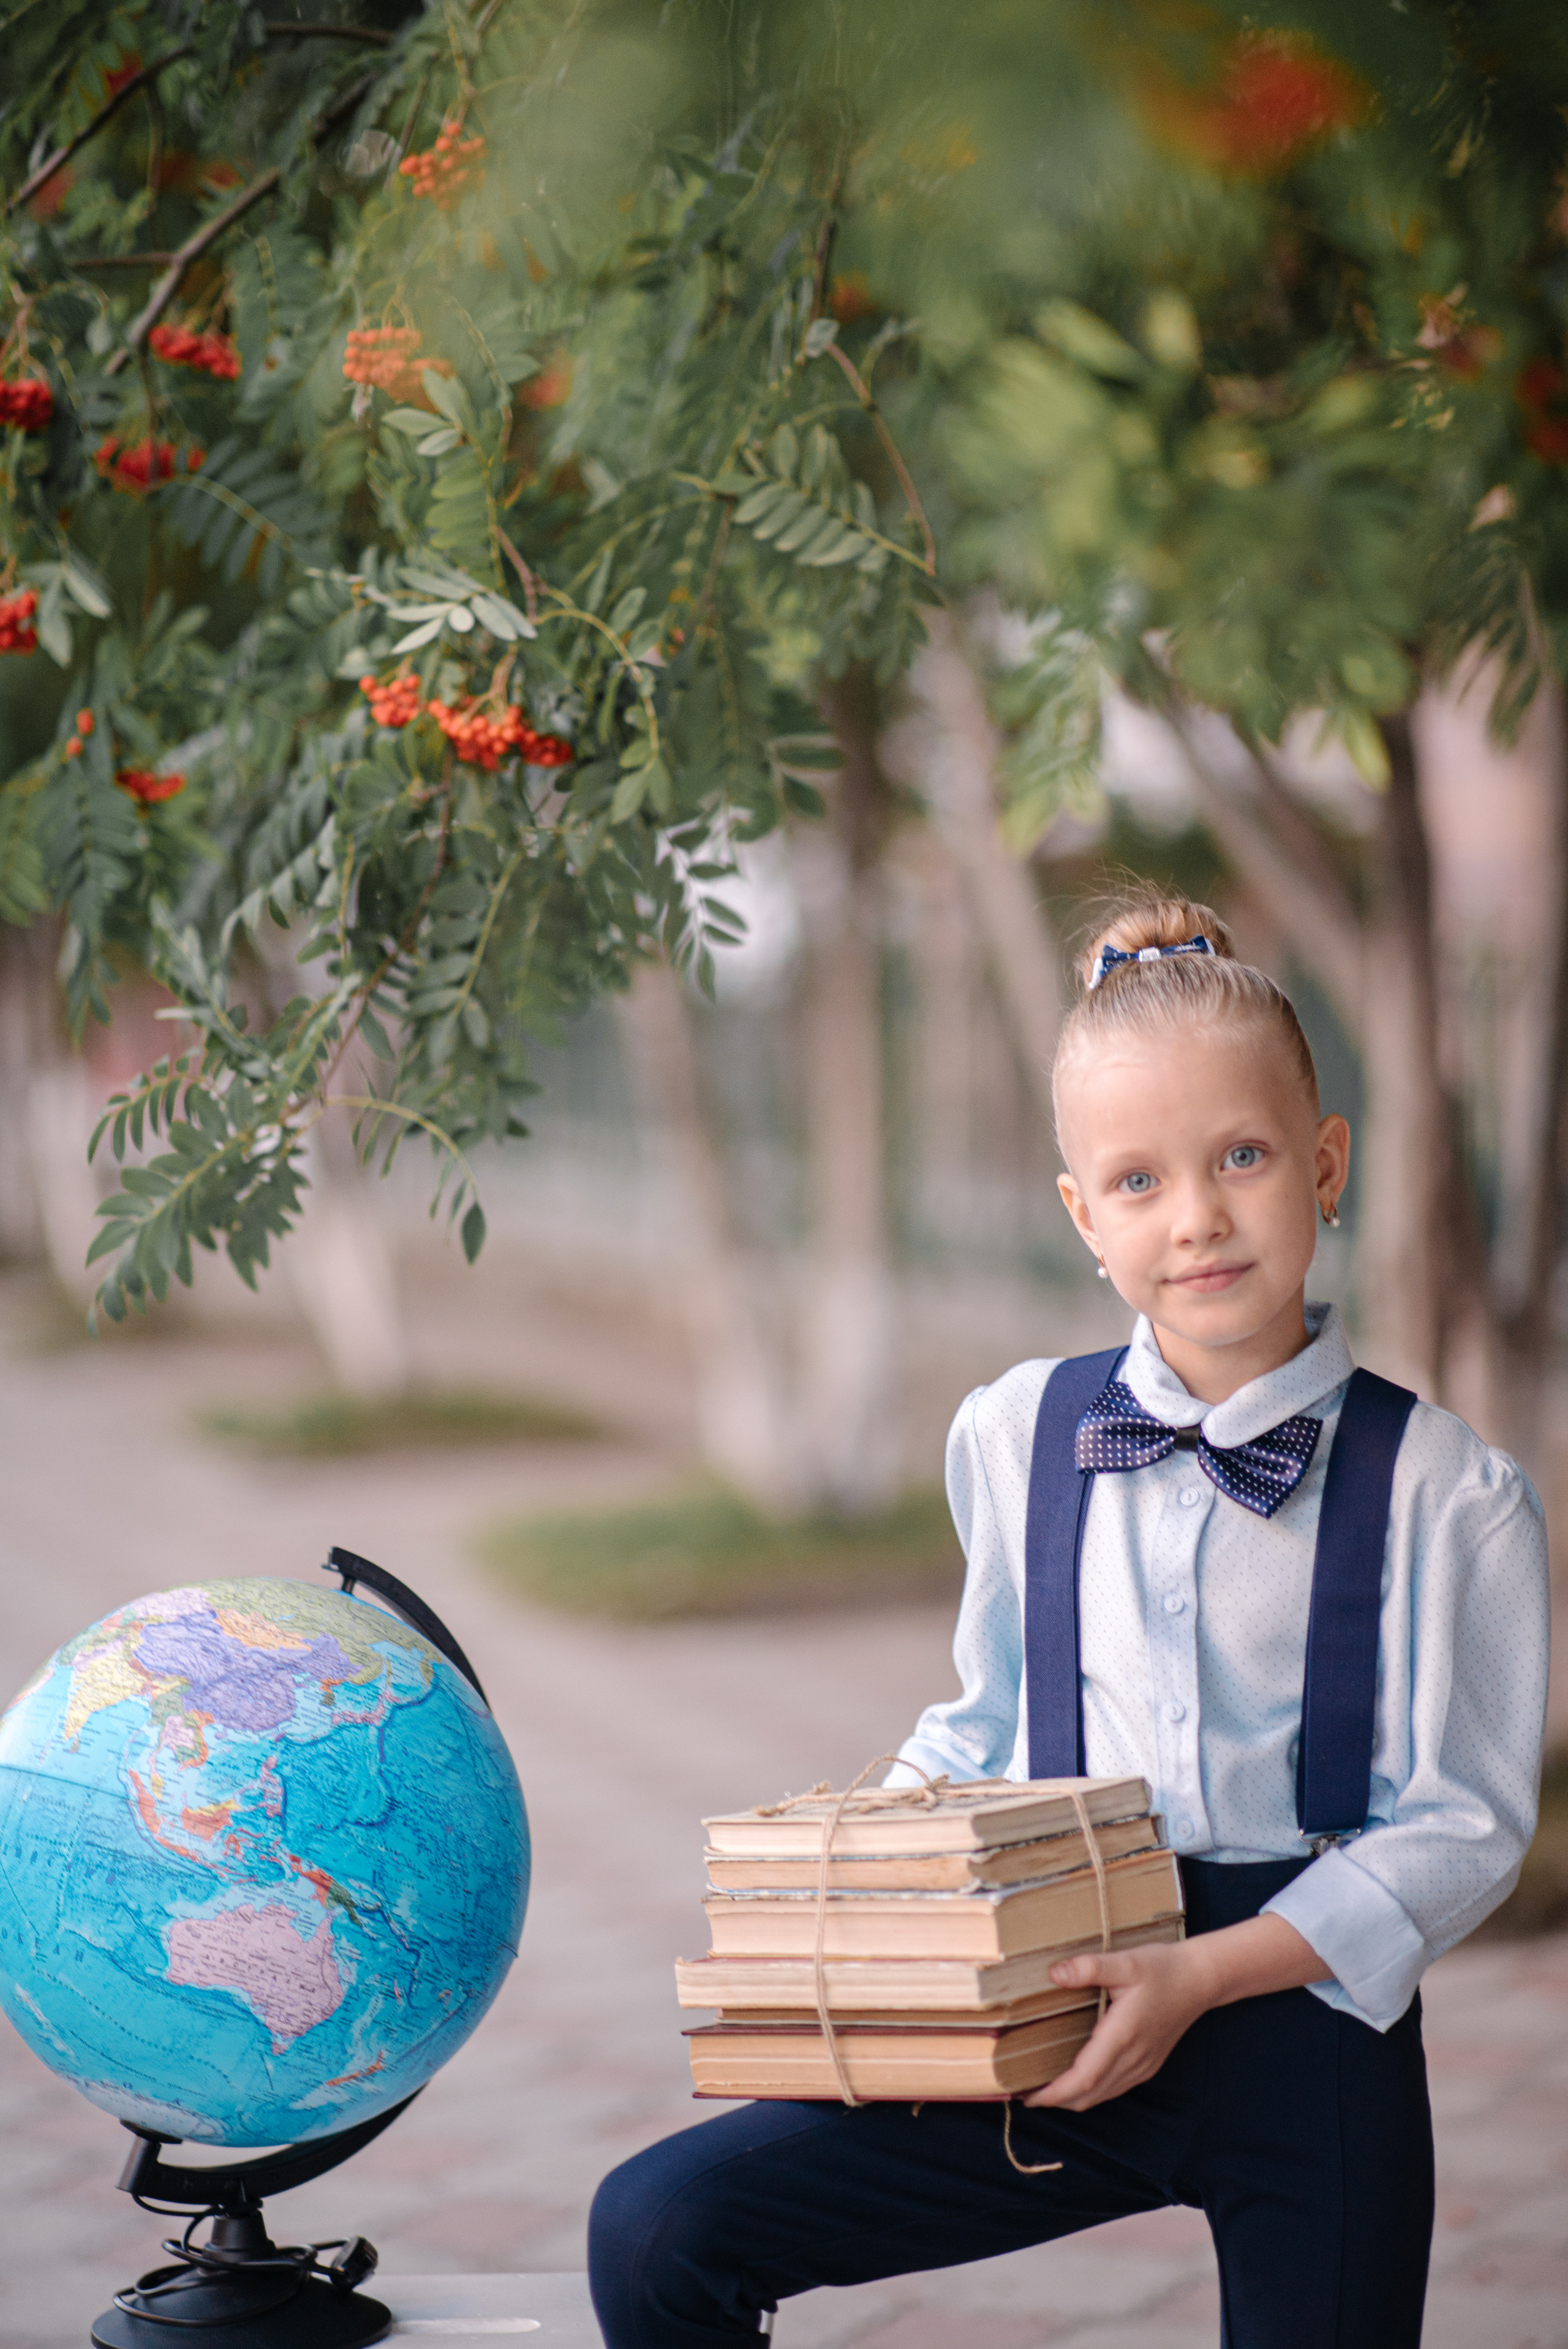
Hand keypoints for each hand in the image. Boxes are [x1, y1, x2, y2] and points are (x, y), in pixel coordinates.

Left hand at [1024, 1913, 1329, 2112]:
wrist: (1199, 1980)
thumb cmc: (1162, 1968)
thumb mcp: (1125, 1961)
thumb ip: (1088, 1967)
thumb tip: (1053, 1973)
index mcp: (1123, 2037)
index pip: (1083, 2079)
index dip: (1055, 2093)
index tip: (1028, 2097)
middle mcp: (1133, 2059)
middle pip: (1089, 2095)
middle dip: (1056, 2101)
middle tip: (1023, 2094)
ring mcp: (1142, 2066)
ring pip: (1102, 2095)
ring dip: (1072, 2098)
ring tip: (1043, 2089)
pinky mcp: (1147, 2064)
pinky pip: (1114, 2088)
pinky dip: (1090, 2091)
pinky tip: (1076, 2079)